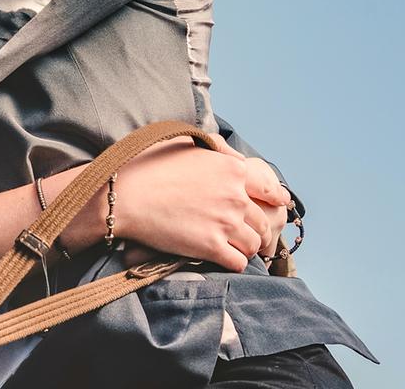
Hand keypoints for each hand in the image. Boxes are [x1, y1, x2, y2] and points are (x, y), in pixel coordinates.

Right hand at [96, 139, 291, 272]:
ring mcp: (225, 222)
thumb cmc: (148, 165)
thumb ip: (218, 148)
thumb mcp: (185, 142)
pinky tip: (223, 258)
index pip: (269, 189)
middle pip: (262, 221)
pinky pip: (238, 262)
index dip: (276, 200)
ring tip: (235, 247)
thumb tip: (238, 157)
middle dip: (259, 229)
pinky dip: (233, 262)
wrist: (124, 195)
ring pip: (253, 244)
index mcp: (232, 169)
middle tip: (252, 235)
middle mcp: (235, 196)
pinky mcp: (211, 247)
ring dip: (245, 247)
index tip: (279, 207)